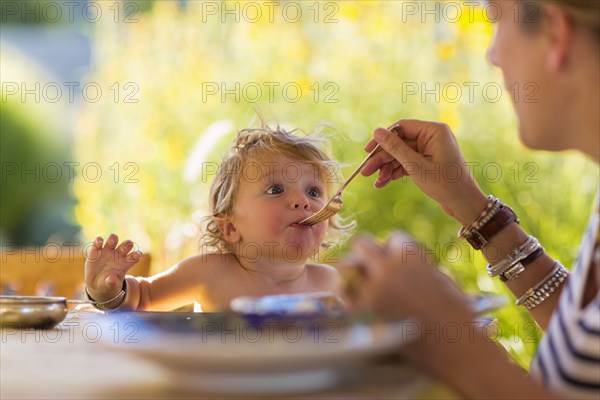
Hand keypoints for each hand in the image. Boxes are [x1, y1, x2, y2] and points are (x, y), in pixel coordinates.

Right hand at [84, 233, 141, 301]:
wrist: (95, 283)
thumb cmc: (107, 284)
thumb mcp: (110, 286)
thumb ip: (112, 283)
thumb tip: (112, 279)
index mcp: (126, 263)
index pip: (135, 256)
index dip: (137, 254)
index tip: (137, 255)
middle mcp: (118, 255)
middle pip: (127, 244)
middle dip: (127, 244)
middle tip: (123, 249)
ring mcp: (107, 251)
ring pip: (113, 239)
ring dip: (113, 239)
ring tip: (111, 243)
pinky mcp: (96, 251)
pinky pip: (98, 242)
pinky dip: (99, 240)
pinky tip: (99, 243)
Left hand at [341, 232, 473, 322]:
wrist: (455, 347)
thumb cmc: (456, 313)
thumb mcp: (440, 276)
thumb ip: (415, 263)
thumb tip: (393, 258)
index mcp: (410, 253)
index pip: (392, 238)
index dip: (397, 251)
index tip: (402, 264)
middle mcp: (387, 267)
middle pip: (361, 244)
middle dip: (369, 254)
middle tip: (375, 268)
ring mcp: (372, 290)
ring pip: (346, 266)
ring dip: (354, 271)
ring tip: (363, 282)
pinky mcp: (362, 313)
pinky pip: (344, 294)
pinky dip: (350, 295)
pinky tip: (360, 301)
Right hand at [361, 119, 487, 225]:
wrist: (463, 204)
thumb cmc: (444, 183)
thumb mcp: (415, 166)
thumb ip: (395, 148)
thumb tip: (377, 131)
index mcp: (433, 131)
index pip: (401, 127)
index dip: (382, 139)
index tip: (367, 151)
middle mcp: (432, 137)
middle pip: (399, 143)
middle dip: (382, 158)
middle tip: (365, 171)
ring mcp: (429, 150)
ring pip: (400, 155)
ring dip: (386, 168)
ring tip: (375, 182)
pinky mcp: (427, 162)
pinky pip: (406, 163)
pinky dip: (395, 172)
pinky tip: (382, 183)